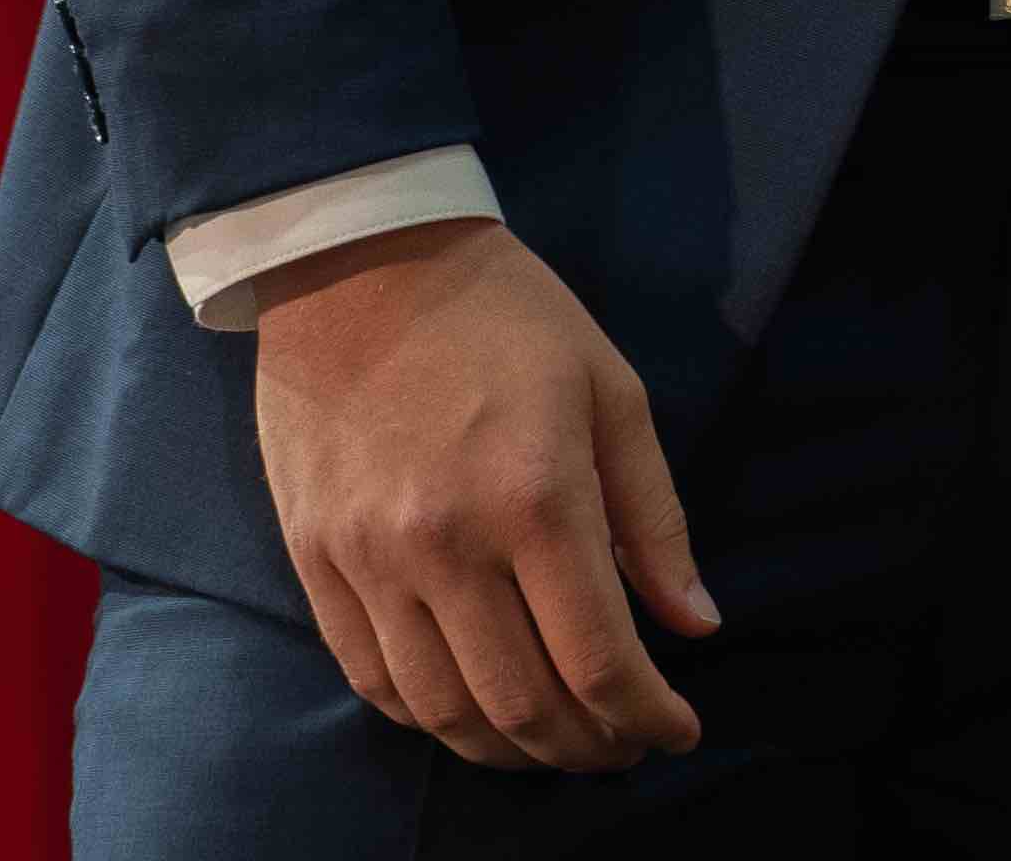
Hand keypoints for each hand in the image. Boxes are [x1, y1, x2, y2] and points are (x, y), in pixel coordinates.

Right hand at [245, 217, 716, 770]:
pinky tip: (472, 712)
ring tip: (556, 743)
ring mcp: (369, 561)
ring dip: (509, 750)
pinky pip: (372, 678)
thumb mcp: (612, 393)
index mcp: (536, 497)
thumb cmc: (507, 315)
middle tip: (622, 745)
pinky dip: (429, 716)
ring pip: (442, 709)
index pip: (597, 660)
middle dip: (586, 747)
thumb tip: (697, 625)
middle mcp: (446, 546)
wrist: (358, 261)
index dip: (645, 716)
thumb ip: (655, 519)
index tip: (678, 730)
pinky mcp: (313, 562)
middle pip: (520, 703)